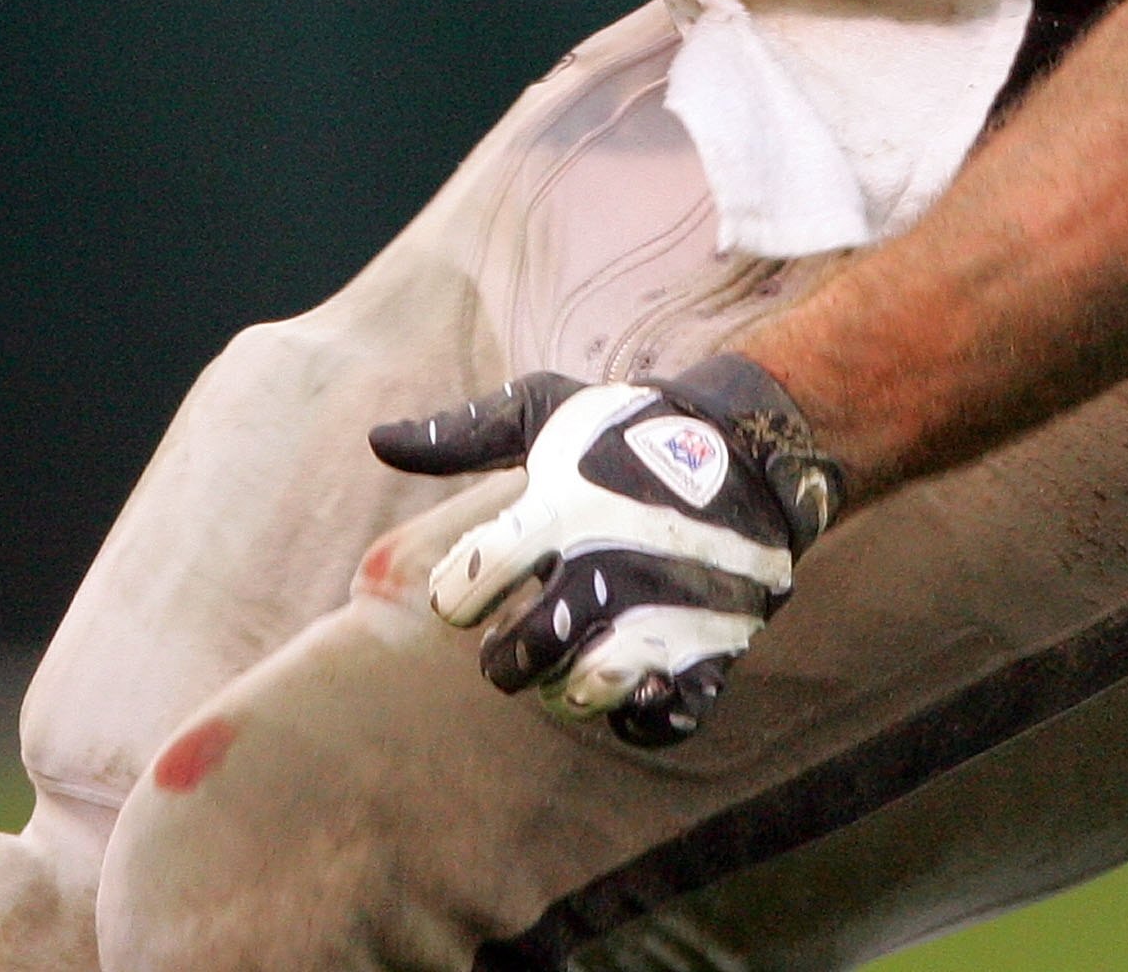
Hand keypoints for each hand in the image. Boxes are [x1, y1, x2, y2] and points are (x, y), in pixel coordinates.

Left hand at [369, 357, 842, 746]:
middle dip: (506, 661)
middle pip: (521, 658)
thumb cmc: (627, 429)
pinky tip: (632, 685)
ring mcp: (666, 609)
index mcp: (560, 508)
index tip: (474, 586)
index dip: (457, 593)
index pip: (467, 583)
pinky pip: (667, 718)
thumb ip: (463, 433)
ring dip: (567, 690)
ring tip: (569, 664)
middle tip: (518, 641)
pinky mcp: (714, 645)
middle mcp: (611, 563)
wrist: (751, 442)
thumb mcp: (547, 410)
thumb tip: (376, 440)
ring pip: (588, 693)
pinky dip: (643, 716)